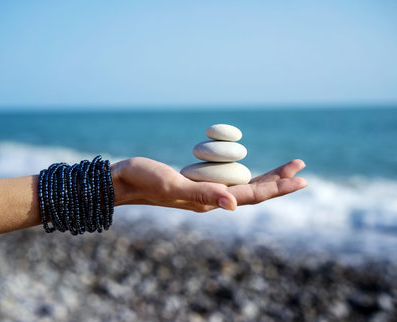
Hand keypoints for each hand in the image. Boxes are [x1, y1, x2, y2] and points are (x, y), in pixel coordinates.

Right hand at [111, 157, 305, 211]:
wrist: (123, 182)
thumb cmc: (143, 180)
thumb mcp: (172, 184)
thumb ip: (203, 194)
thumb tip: (234, 206)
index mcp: (209, 201)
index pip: (250, 196)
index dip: (277, 188)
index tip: (301, 179)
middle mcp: (211, 200)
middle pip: (253, 192)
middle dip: (279, 181)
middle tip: (301, 167)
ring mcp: (205, 192)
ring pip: (244, 186)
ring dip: (267, 176)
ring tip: (287, 167)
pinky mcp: (197, 184)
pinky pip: (230, 180)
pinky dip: (246, 174)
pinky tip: (251, 169)